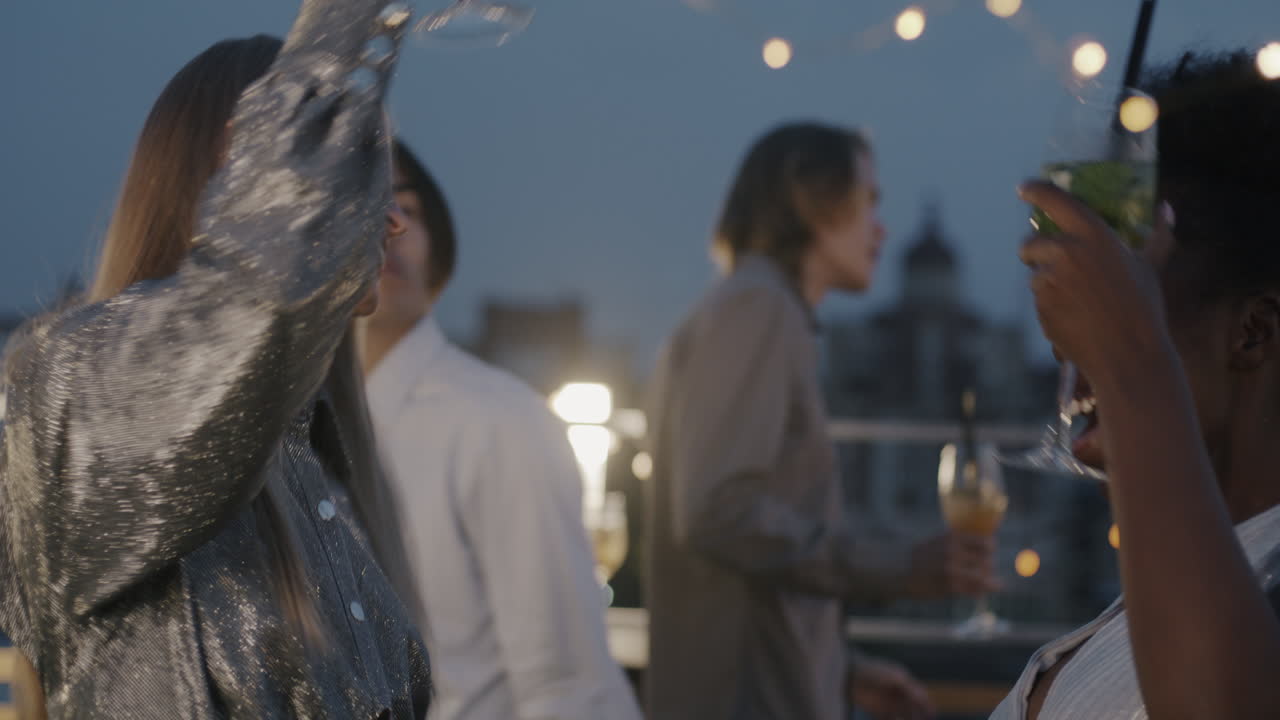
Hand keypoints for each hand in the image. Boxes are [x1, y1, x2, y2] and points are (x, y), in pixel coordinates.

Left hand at [848, 655, 934, 719]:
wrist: (850, 675)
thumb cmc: (874, 671)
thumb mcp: (894, 677)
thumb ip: (910, 688)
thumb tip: (925, 699)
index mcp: (904, 681)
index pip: (920, 694)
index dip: (927, 704)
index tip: (932, 713)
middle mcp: (898, 693)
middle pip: (914, 707)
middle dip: (919, 715)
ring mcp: (888, 702)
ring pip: (904, 716)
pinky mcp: (878, 711)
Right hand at [906, 531, 998, 597]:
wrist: (900, 569)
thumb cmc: (922, 555)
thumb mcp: (940, 540)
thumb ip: (962, 543)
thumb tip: (990, 546)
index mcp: (953, 538)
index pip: (987, 544)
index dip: (989, 550)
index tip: (986, 554)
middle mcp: (953, 552)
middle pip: (987, 562)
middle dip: (987, 569)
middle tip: (983, 572)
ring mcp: (952, 570)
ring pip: (983, 578)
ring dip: (985, 582)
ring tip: (981, 584)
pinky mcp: (949, 587)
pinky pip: (974, 592)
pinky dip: (978, 593)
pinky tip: (975, 592)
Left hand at [1017, 180, 1171, 389]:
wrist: (1128, 354)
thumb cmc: (1143, 308)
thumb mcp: (1150, 267)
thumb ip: (1157, 236)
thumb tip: (1166, 208)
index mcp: (1092, 234)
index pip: (1055, 200)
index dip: (1035, 191)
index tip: (1023, 189)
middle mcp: (1065, 251)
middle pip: (1029, 244)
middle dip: (1035, 253)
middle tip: (1057, 266)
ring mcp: (1049, 279)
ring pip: (1034, 275)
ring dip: (1048, 283)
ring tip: (1081, 302)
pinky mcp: (1040, 304)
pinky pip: (1039, 299)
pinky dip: (1051, 305)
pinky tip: (1076, 318)